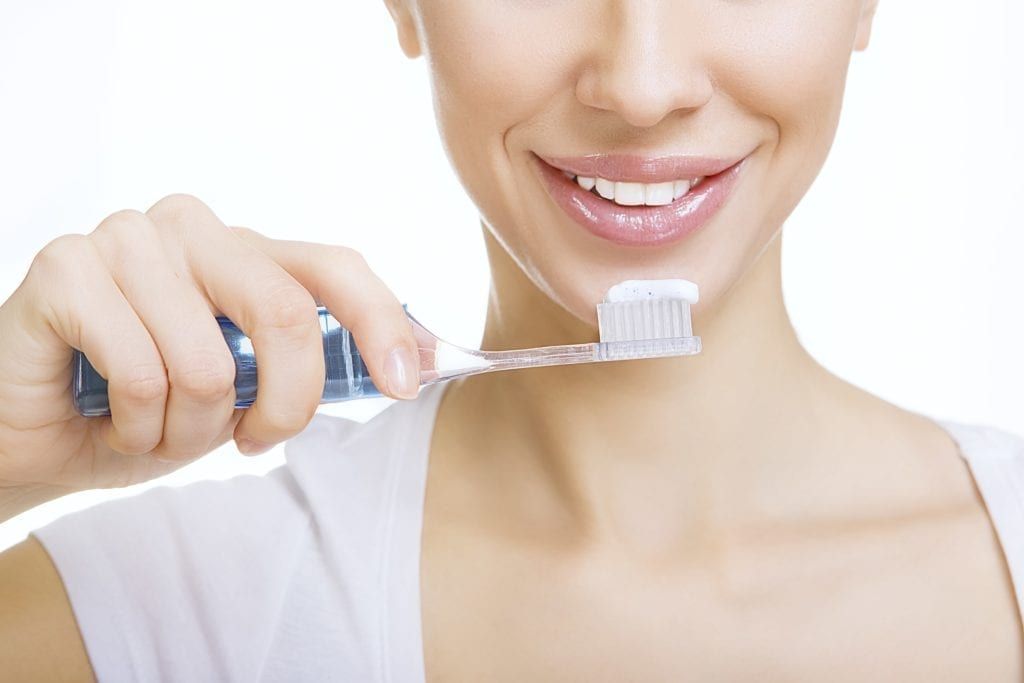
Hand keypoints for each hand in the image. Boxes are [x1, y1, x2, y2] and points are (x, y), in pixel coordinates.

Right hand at [0, 194, 418, 518]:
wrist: (39, 438)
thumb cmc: (149, 411)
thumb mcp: (245, 393)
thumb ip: (306, 365)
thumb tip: (412, 361)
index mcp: (243, 250)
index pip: (333, 266)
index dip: (380, 323)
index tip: (404, 385)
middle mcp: (191, 228)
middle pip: (282, 313)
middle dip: (282, 405)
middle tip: (252, 441)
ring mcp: (125, 238)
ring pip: (207, 364)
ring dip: (190, 430)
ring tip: (155, 425)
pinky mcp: (65, 268)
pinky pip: (140, 373)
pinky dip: (134, 426)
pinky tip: (108, 416)